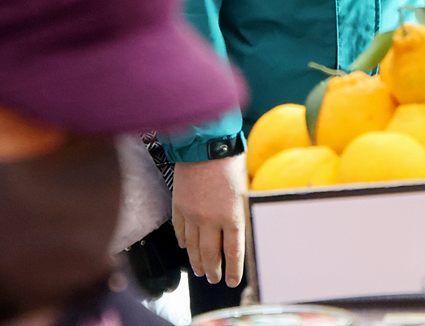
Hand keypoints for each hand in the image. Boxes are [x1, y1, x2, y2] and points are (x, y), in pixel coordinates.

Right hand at [172, 154, 246, 287]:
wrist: (205, 144)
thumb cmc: (230, 161)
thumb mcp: (244, 188)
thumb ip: (240, 210)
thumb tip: (239, 226)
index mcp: (233, 216)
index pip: (233, 252)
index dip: (233, 270)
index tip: (231, 281)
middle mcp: (211, 220)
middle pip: (211, 254)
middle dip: (213, 270)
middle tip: (214, 279)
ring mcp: (193, 214)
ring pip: (193, 246)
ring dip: (196, 261)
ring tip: (199, 271)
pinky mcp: (179, 205)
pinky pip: (180, 230)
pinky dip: (183, 241)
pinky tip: (185, 247)